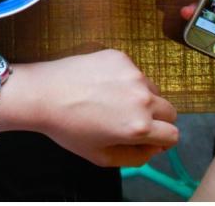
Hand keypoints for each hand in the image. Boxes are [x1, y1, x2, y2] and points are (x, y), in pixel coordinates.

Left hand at [18, 50, 178, 166]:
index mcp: (140, 126)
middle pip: (169, 110)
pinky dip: (124, 79)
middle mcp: (142, 98)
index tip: (147, 137)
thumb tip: (154, 147)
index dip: (161, 139)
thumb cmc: (68, 128)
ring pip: (152, 89)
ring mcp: (132, 74)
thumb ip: (136, 157)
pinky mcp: (120, 57)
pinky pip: (133, 71)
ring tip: (110, 100)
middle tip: (129, 119)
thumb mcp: (101, 156)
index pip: (173, 134)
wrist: (42, 94)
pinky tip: (100, 83)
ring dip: (140, 97)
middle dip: (156, 118)